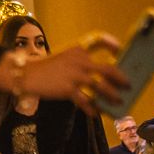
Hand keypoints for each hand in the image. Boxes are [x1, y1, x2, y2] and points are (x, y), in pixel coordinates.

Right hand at [0, 33, 129, 114]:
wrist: (25, 74)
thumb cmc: (45, 67)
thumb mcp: (64, 57)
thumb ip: (81, 63)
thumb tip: (100, 77)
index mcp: (77, 49)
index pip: (99, 40)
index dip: (113, 44)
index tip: (120, 52)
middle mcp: (79, 60)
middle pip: (108, 69)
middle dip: (121, 79)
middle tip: (128, 85)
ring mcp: (74, 75)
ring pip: (101, 87)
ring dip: (112, 96)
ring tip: (118, 102)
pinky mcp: (68, 89)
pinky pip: (86, 101)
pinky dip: (92, 108)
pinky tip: (96, 113)